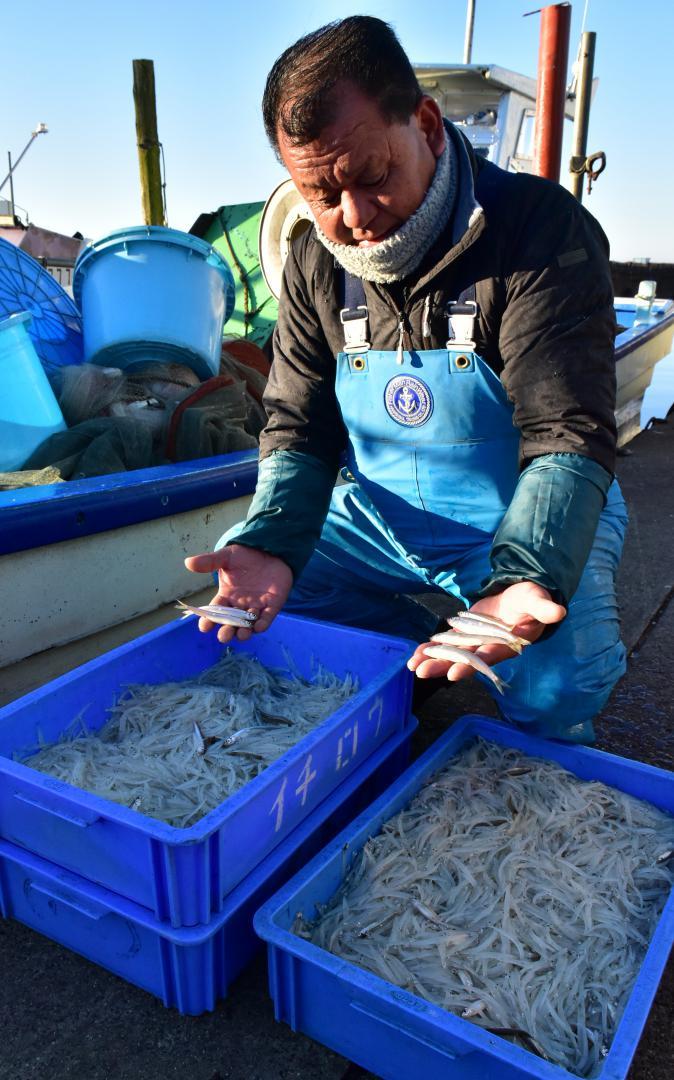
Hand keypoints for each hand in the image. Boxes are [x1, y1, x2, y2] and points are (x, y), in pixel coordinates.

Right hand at [184, 544, 292, 643]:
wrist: (270, 550)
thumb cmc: (246, 556)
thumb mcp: (227, 557)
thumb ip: (209, 561)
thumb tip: (187, 562)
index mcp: (226, 596)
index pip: (215, 612)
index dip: (208, 620)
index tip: (204, 626)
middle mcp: (239, 605)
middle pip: (231, 624)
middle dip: (227, 631)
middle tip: (224, 635)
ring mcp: (256, 606)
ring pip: (248, 625)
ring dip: (244, 632)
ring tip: (241, 634)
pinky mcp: (272, 605)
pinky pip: (267, 618)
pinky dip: (263, 624)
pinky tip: (259, 626)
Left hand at [407, 581, 565, 684]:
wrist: (520, 597)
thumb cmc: (532, 600)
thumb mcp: (537, 600)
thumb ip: (543, 607)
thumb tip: (558, 611)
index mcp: (506, 644)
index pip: (487, 656)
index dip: (471, 664)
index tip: (453, 673)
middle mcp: (488, 647)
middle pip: (463, 659)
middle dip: (442, 666)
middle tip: (422, 673)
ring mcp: (475, 642)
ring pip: (451, 654)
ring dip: (432, 661)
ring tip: (412, 667)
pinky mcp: (465, 635)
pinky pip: (446, 644)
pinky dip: (430, 649)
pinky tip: (413, 657)